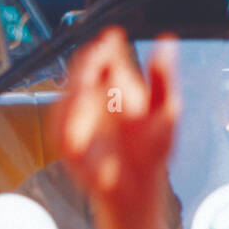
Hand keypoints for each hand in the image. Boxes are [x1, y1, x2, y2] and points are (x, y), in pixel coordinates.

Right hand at [57, 28, 179, 210]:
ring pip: (69, 94)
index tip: (113, 38)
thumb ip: (163, 77)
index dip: (108, 46)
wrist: (137, 190)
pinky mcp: (68, 142)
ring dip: (76, 83)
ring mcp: (79, 120)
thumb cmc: (150, 153)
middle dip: (90, 62)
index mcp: (118, 87)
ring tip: (90, 75)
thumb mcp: (166, 111)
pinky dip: (67, 114)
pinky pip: (62, 124)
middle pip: (84, 70)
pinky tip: (80, 102)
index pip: (107, 57)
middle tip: (101, 55)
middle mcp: (95, 99)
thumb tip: (166, 42)